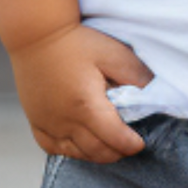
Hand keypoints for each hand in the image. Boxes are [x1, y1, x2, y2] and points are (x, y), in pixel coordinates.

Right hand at [9, 23, 153, 161]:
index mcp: (87, 106)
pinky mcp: (35, 121)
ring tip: (109, 143)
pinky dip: (71, 150)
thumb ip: (136, 77)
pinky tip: (80, 142)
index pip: (116, 139)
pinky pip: (53, 148)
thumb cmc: (75, 42)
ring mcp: (48, 123)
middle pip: (98, 152)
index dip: (132, 145)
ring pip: (77, 154)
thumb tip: (152, 96)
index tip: (140, 142)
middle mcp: (65, 121)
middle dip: (117, 152)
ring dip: (97, 154)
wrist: (34, 34)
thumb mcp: (113, 54)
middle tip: (127, 144)